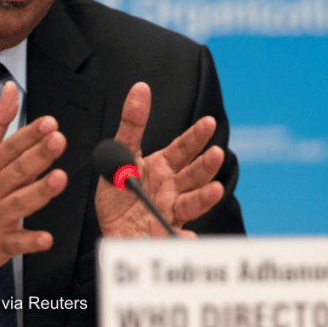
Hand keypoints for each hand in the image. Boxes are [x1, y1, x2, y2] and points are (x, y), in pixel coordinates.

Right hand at [0, 82, 67, 291]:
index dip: (29, 134)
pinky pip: (17, 243)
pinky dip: (31, 241)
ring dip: (40, 191)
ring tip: (59, 178)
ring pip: (20, 203)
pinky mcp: (1, 243)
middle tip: (58, 140)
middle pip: (17, 170)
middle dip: (38, 155)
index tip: (49, 123)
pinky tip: (46, 238)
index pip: (9, 148)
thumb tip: (10, 89)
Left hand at [96, 82, 225, 236]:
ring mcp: (171, 211)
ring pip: (192, 202)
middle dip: (206, 164)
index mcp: (163, 167)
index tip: (208, 123)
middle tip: (216, 153)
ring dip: (205, 196)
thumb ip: (131, 125)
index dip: (196, 136)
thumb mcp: (119, 155)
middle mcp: (172, 187)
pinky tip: (187, 236)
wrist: (112, 231)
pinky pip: (176, 236)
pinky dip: (184, 238)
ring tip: (215, 189)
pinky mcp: (165, 234)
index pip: (183, 148)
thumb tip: (140, 89)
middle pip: (193, 174)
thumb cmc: (119, 194)